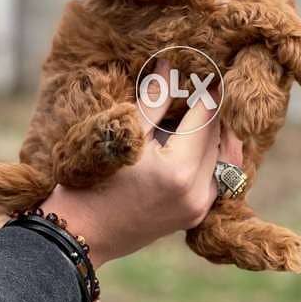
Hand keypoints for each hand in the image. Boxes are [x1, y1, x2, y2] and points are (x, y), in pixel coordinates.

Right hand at [0, 61, 242, 267]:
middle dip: (211, 112)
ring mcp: (197, 208)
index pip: (205, 118)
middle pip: (217, 138)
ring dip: (215, 136)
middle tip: (203, 89)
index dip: (207, 92)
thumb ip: (152, 101)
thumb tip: (168, 66)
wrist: (78, 235)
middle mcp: (196, 192)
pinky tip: (199, 144)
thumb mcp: (123, 136)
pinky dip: (211, 159)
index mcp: (179, 169)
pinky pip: (216, 180)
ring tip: (201, 115)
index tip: (208, 74)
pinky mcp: (192, 216)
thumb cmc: (91, 183)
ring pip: (222, 160)